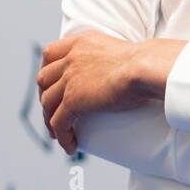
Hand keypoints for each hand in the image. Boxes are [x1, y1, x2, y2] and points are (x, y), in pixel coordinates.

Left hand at [38, 31, 151, 153]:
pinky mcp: (73, 100)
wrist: (144, 68)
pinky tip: (70, 145)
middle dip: (45, 96)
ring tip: (58, 133)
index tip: (50, 83)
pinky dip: (62, 136)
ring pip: (47, 102)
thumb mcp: (119, 50)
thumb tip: (124, 71)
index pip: (50, 53)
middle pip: (43, 78)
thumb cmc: (145, 61)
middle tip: (53, 110)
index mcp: (81, 43)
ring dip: (49, 119)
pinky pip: (59, 122)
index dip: (46, 70)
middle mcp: (71, 58)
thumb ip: (112, 58)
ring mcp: (70, 79)